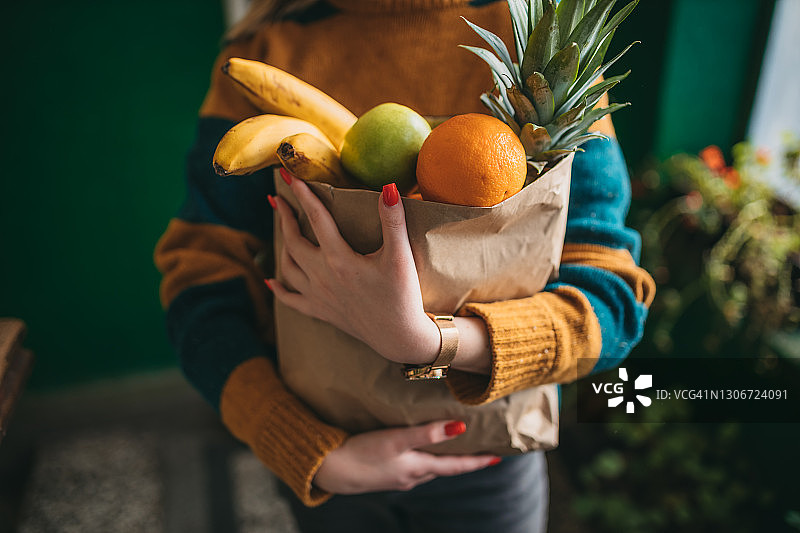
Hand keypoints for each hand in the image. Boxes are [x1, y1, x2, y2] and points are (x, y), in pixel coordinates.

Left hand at [267, 169, 439, 364]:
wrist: (400, 338)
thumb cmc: (402, 296)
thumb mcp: (400, 257)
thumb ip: (393, 221)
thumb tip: (389, 188)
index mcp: (339, 259)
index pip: (316, 218)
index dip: (303, 195)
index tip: (289, 176)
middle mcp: (322, 276)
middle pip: (294, 242)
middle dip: (284, 218)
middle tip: (277, 199)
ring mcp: (318, 296)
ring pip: (289, 267)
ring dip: (282, 245)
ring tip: (282, 229)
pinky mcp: (321, 312)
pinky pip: (291, 300)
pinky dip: (279, 288)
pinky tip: (271, 280)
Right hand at [313, 420, 499, 493]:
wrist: (328, 469)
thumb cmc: (361, 453)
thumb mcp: (396, 440)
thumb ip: (427, 433)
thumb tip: (461, 427)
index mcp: (418, 468)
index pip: (456, 466)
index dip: (477, 462)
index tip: (497, 458)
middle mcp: (411, 476)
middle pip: (444, 468)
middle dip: (463, 460)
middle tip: (481, 451)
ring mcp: (397, 477)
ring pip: (428, 467)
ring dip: (443, 459)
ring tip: (454, 448)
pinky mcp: (384, 473)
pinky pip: (412, 466)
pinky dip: (423, 458)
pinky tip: (417, 451)